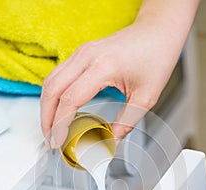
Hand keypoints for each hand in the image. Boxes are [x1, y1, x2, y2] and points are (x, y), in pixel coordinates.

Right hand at [40, 0, 199, 147]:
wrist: (158, 32)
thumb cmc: (156, 58)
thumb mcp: (146, 97)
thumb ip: (126, 123)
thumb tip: (111, 142)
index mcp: (103, 67)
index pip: (70, 99)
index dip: (60, 124)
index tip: (59, 141)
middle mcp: (87, 56)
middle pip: (52, 89)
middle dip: (46, 118)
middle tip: (50, 140)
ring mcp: (81, 52)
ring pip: (50, 81)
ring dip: (46, 106)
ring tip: (50, 129)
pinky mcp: (81, 53)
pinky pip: (58, 75)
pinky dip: (53, 95)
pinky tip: (57, 109)